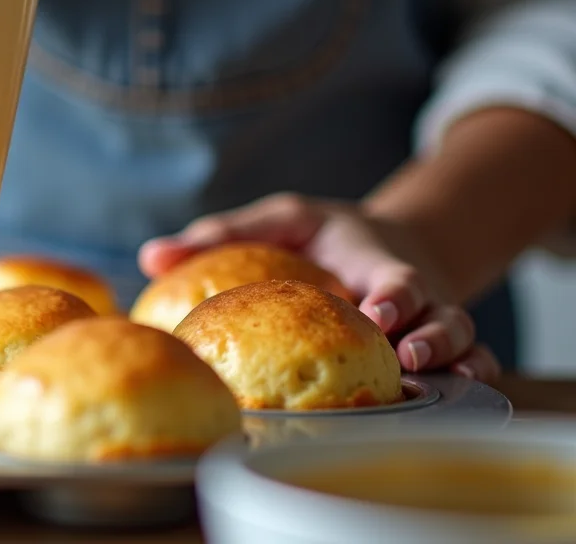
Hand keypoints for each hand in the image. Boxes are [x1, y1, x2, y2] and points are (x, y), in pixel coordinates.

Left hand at [138, 193, 501, 382]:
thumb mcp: (280, 220)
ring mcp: (431, 324)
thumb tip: (150, 257)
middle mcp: (414, 296)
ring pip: (463, 344)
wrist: (382, 243)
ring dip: (453, 363)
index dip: (391, 293)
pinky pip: (468, 366)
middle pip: (441, 315)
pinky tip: (452, 399)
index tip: (376, 309)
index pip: (393, 276)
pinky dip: (469, 379)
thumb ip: (223, 234)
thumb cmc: (321, 235)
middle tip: (408, 354)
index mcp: (374, 262)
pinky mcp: (438, 348)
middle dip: (432, 335)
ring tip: (431, 381)